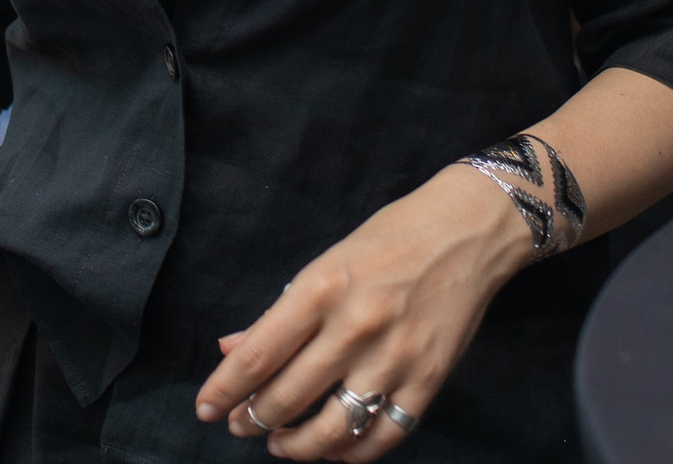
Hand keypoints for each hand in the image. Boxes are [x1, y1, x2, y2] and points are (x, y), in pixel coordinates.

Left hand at [195, 167, 531, 457]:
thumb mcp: (325, 264)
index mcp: (320, 289)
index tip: (205, 408)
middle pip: (287, 396)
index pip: (257, 355)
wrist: (467, 231)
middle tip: (240, 426)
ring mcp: (395, 358)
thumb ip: (278, 313)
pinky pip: (384, 435)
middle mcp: (355, 326)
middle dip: (254, 420)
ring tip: (280, 446)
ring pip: (333, 428)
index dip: (223, 389)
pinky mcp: (429, 380)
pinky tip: (334, 451)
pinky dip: (353, 452)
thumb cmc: (389, 239)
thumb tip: (230, 349)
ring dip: (297, 447)